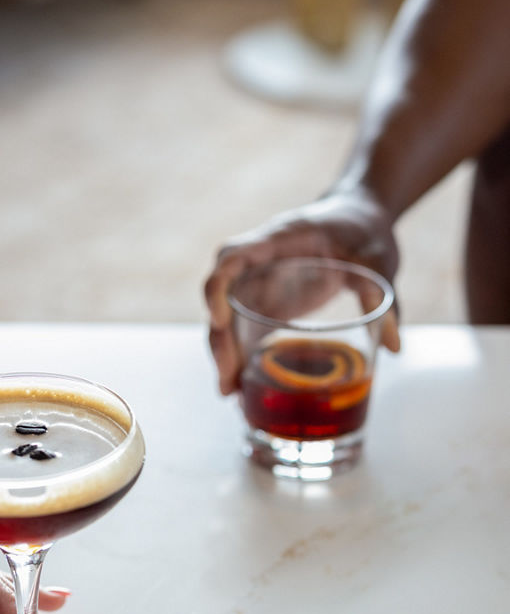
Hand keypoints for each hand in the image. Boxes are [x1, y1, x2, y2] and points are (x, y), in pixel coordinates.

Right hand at [204, 189, 400, 394]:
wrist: (358, 219)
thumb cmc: (362, 229)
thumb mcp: (377, 258)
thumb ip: (382, 295)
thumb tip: (393, 346)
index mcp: (277, 240)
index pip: (232, 257)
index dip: (218, 287)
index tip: (218, 319)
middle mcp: (259, 263)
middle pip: (223, 298)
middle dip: (219, 340)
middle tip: (228, 380)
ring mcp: (261, 284)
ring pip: (229, 320)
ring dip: (225, 355)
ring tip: (231, 394)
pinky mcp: (270, 304)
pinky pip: (246, 331)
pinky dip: (243, 359)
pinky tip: (244, 390)